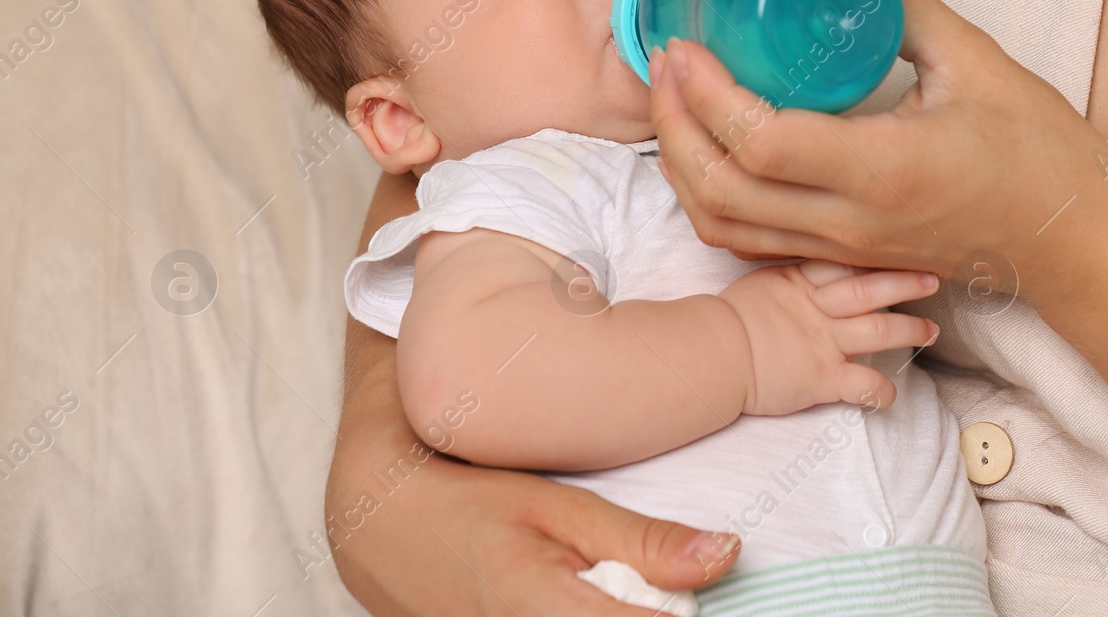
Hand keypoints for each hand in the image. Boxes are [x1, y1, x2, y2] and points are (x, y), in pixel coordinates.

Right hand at [329, 316, 741, 615]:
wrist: (379, 525)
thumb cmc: (473, 503)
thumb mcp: (561, 507)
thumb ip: (644, 542)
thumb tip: (727, 555)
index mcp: (539, 607)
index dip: (682, 614)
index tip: (696, 597)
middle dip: (651, 612)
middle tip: (656, 592)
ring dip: (616, 614)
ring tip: (616, 591)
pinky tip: (588, 601)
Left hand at [648, 0, 1107, 317]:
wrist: (1073, 245)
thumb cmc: (1040, 155)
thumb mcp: (982, 64)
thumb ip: (911, 11)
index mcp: (882, 170)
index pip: (761, 144)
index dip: (707, 95)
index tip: (686, 46)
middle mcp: (849, 221)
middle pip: (720, 192)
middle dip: (672, 127)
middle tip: (665, 64)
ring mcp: (842, 248)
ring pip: (724, 227)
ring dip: (681, 169)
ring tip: (673, 105)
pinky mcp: (843, 257)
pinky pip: (751, 242)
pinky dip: (710, 202)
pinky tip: (709, 153)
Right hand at [717, 259, 938, 414]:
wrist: (709, 355)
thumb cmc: (725, 321)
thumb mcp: (759, 281)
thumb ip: (790, 274)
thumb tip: (807, 266)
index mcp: (799, 279)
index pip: (846, 261)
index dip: (877, 256)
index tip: (902, 247)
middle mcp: (817, 308)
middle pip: (870, 289)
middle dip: (905, 283)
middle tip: (933, 277)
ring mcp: (822, 342)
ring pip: (878, 331)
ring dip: (909, 330)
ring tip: (931, 330)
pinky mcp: (821, 378)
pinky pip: (862, 385)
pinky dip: (882, 391)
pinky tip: (892, 394)